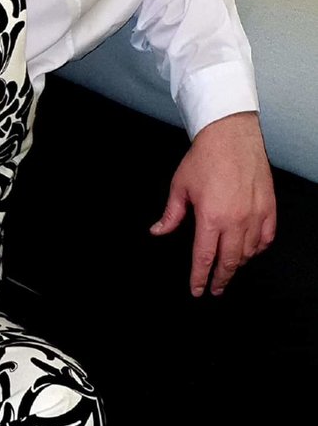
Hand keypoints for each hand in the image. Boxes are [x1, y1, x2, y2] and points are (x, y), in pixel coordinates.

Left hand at [150, 112, 275, 296]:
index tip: (197, 290)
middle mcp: (235, 221)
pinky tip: (251, 250)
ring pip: (249, 253)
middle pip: (229, 262)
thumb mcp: (179, 187)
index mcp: (211, 218)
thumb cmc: (205, 158)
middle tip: (215, 288)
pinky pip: (266, 238)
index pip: (204, 259)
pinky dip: (258, 248)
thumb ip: (171, 215)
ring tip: (229, 268)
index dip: (200, 278)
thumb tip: (158, 231)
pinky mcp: (268, 207)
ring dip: (238, 264)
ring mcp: (255, 215)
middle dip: (221, 279)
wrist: (231, 135)